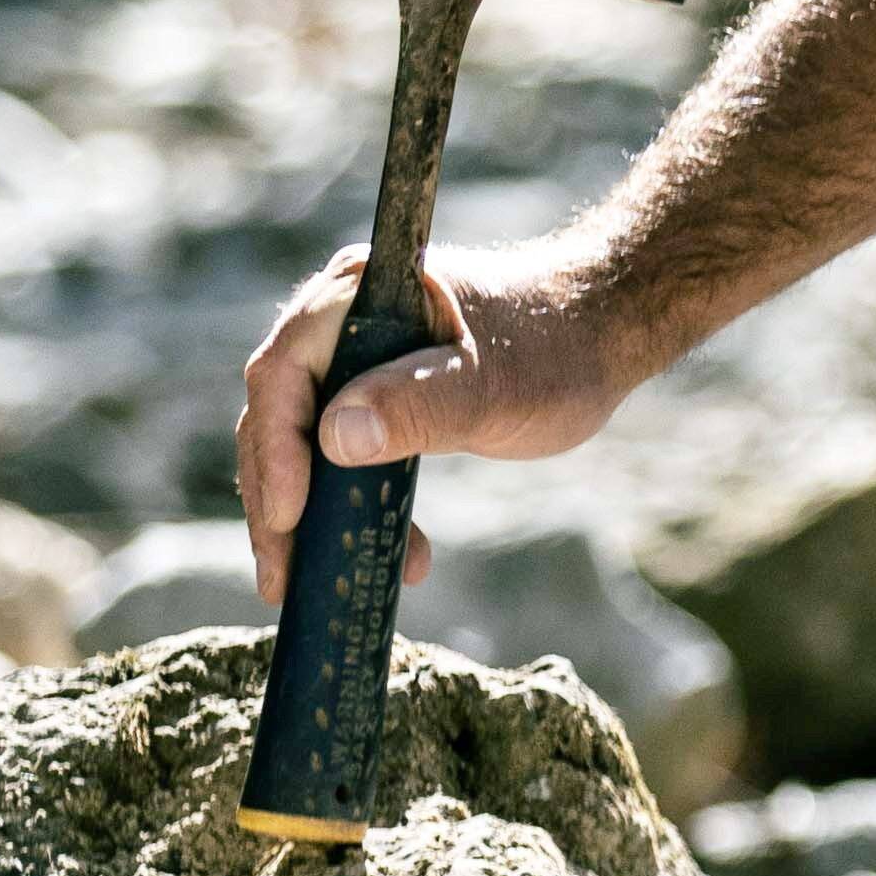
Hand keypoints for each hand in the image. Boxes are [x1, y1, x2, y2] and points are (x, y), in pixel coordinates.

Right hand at [236, 246, 641, 604]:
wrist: (601, 336)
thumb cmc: (554, 349)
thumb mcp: (490, 385)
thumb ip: (419, 406)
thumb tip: (334, 436)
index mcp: (356, 295)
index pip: (282, 374)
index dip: (275, 449)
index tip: (287, 517)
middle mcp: (341, 321)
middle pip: (280, 416)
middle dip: (278, 501)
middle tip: (280, 576)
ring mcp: (358, 359)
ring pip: (306, 443)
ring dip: (309, 514)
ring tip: (310, 580)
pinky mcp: (381, 395)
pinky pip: (346, 454)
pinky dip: (358, 506)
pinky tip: (401, 556)